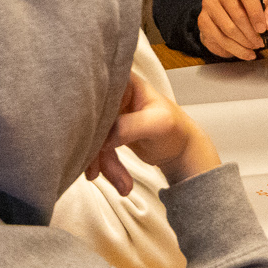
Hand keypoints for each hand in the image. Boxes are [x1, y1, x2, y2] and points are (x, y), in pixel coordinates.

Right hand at [86, 73, 220, 185]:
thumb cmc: (174, 128)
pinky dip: (105, 167)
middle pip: (90, 120)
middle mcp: (113, 95)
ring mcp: (110, 115)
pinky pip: (96, 149)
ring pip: (93, 139)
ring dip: (103, 165)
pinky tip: (121, 183)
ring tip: (123, 185)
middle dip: (95, 150)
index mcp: (125, 82)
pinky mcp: (107, 133)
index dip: (87, 112)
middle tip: (99, 173)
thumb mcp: (157, 124)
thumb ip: (129, 126)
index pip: (97, 91)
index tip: (89, 136)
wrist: (181, 149)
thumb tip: (104, 139)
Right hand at [199, 0, 267, 59]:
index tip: (262, 29)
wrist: (234, 21)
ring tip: (253, 48)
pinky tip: (244, 52)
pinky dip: (234, 49)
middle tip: (260, 43)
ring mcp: (209, 5)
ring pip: (228, 29)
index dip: (255, 11)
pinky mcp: (202, 20)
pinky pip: (219, 39)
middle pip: (237, 13)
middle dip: (251, 33)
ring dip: (243, 43)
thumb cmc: (254, 11)